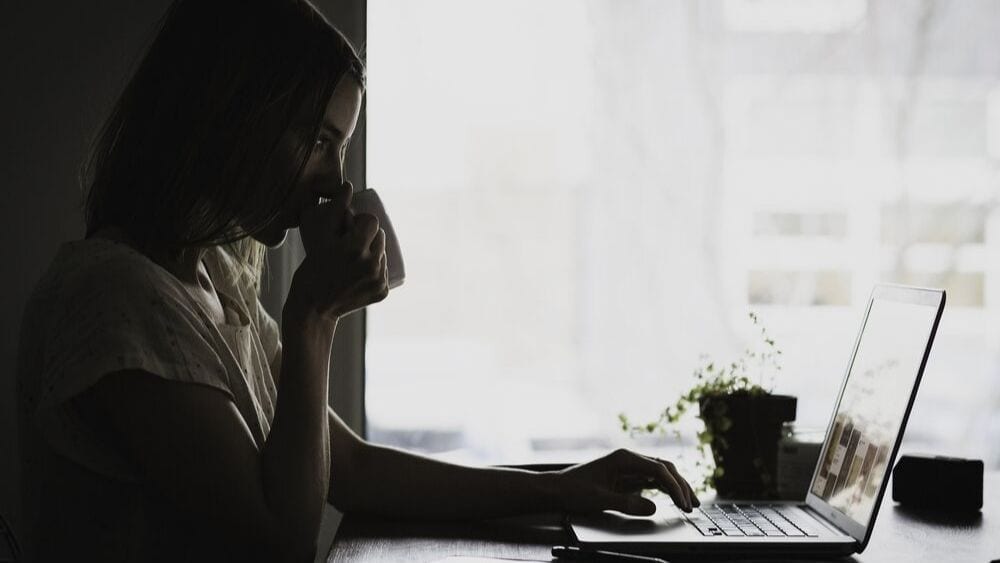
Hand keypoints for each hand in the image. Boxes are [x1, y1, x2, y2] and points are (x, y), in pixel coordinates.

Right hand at [287, 181, 388, 320]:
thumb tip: (349, 185)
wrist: (313, 307)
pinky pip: (384, 271)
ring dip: (373, 251)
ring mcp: (379, 280)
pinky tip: (361, 272)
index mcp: (355, 248)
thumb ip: (334, 210)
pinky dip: (375, 269)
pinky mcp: (383, 292)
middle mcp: (372, 264)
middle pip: (380, 237)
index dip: (361, 222)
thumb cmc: (311, 268)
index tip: (350, 228)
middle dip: (368, 236)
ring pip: (383, 253)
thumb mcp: (319, 238)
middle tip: (350, 243)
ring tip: (355, 258)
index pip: (372, 222)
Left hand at [554, 449, 698, 515]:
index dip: (674, 486)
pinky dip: (665, 489)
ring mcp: (628, 467)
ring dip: (676, 486)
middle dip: (681, 485)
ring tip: (690, 503)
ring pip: (660, 474)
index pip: (658, 469)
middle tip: (693, 505)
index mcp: (623, 458)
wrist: (557, 489)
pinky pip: (651, 480)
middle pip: (664, 468)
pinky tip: (674, 499)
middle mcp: (628, 459)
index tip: (683, 502)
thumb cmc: (574, 490)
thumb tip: (652, 507)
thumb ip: (626, 503)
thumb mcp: (599, 500)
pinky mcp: (626, 476)